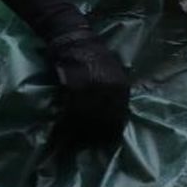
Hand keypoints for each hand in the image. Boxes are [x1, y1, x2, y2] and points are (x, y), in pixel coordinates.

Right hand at [47, 29, 129, 148]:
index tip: (107, 142)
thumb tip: (113, 115)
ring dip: (81, 132)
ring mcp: (92, 88)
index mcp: (122, 87)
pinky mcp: (75, 87)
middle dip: (97, 135)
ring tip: (76, 143)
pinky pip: (73, 111)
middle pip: (105, 120)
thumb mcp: (113, 74)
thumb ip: (114, 93)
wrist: (75, 40)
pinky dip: (68, 123)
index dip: (113, 131)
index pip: (120, 115)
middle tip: (90, 146)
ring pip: (89, 118)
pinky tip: (64, 131)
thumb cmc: (94, 56)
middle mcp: (110, 89)